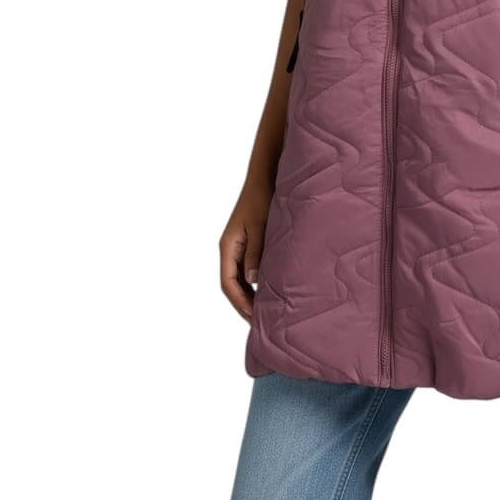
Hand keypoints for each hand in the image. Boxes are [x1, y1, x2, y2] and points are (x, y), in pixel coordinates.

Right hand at [219, 179, 272, 321]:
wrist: (266, 176)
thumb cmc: (262, 197)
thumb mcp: (260, 226)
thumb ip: (256, 252)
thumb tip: (253, 280)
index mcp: (228, 247)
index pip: (228, 283)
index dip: (240, 303)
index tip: (254, 317)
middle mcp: (230, 249)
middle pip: (232, 284)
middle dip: (244, 304)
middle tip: (261, 322)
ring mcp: (239, 247)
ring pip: (240, 278)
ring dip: (251, 295)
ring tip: (266, 311)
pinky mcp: (250, 243)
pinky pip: (249, 269)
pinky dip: (257, 283)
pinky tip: (270, 290)